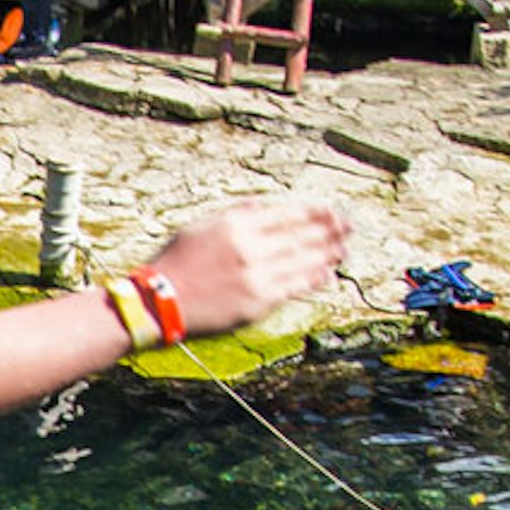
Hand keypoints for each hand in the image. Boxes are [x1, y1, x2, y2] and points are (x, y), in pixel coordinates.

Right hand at [145, 197, 352, 334]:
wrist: (159, 302)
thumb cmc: (177, 262)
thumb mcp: (200, 226)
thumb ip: (234, 215)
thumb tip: (261, 207)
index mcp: (236, 225)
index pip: (287, 215)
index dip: (314, 212)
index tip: (332, 210)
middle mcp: (250, 248)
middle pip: (301, 236)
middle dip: (329, 230)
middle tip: (350, 226)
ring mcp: (255, 277)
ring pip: (302, 261)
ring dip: (328, 253)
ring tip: (345, 248)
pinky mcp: (256, 303)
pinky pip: (293, 288)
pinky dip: (313, 279)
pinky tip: (327, 273)